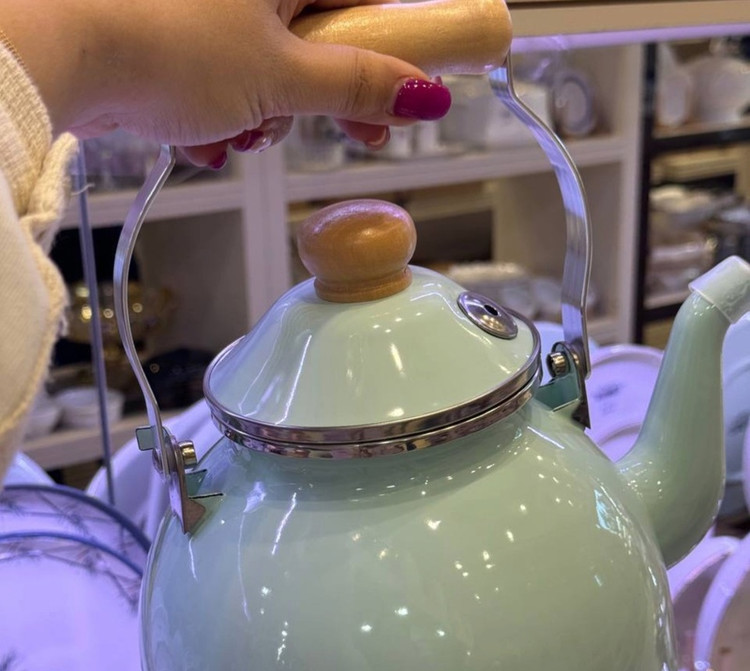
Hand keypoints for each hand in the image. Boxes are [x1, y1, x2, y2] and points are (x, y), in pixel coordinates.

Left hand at [1, 0, 451, 164]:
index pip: (369, 0)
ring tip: (242, 134)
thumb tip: (421, 95)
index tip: (413, 92)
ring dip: (271, 114)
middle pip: (325, 37)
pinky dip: (227, 112)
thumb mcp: (281, 75)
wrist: (57, 53)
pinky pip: (230, 78)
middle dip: (334, 97)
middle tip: (360, 136)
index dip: (400, 49)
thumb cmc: (161, 43)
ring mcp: (214, 7)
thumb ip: (356, 85)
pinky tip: (205, 133)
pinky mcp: (182, 35)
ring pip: (276, 65)